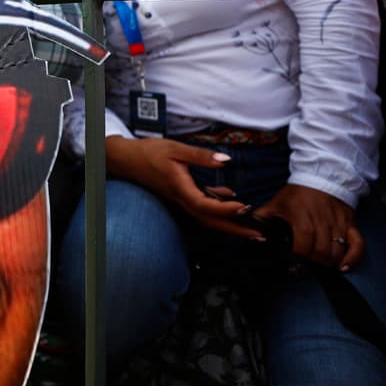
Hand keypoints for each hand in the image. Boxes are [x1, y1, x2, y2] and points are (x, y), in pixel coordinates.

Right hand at [105, 136, 263, 239]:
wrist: (127, 159)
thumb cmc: (149, 153)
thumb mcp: (176, 149)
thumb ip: (201, 156)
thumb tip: (225, 160)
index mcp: (181, 189)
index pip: (206, 206)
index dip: (226, 209)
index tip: (245, 207)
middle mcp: (182, 199)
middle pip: (210, 221)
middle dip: (234, 230)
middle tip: (258, 236)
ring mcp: (181, 199)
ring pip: (207, 217)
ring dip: (229, 223)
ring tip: (250, 227)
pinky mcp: (180, 195)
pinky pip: (202, 206)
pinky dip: (218, 206)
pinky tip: (230, 198)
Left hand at [256, 185, 362, 270]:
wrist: (322, 175)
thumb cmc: (296, 194)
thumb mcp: (275, 203)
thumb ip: (260, 218)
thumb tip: (248, 233)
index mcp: (301, 218)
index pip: (302, 246)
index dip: (297, 258)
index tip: (291, 264)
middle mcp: (322, 222)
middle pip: (320, 253)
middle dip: (312, 264)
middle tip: (305, 267)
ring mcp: (338, 224)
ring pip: (337, 252)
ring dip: (328, 263)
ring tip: (319, 266)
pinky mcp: (351, 224)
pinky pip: (358, 244)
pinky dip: (353, 258)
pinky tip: (343, 267)